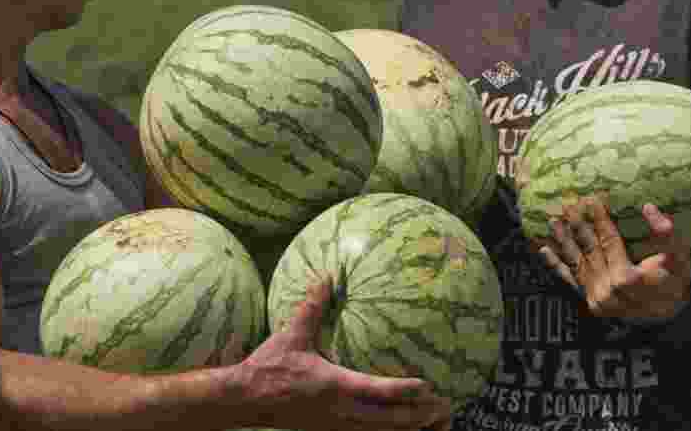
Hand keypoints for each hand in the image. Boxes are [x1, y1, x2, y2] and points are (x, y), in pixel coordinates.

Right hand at [238, 276, 453, 430]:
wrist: (245, 399)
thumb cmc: (270, 366)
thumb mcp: (293, 334)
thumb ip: (313, 306)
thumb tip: (326, 276)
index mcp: (334, 386)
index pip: (376, 391)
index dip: (403, 391)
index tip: (426, 385)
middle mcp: (340, 412)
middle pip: (389, 422)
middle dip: (420, 417)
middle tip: (445, 406)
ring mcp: (337, 426)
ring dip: (410, 430)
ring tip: (436, 422)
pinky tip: (405, 428)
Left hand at [537, 197, 690, 323]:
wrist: (672, 317)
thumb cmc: (675, 283)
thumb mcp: (679, 258)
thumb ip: (666, 234)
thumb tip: (648, 207)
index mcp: (627, 277)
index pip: (609, 239)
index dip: (600, 218)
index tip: (592, 198)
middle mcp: (607, 289)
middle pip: (588, 248)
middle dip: (576, 224)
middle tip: (565, 203)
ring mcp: (597, 298)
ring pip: (576, 262)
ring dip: (563, 240)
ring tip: (552, 220)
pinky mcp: (592, 304)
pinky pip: (571, 281)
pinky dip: (556, 265)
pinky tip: (544, 250)